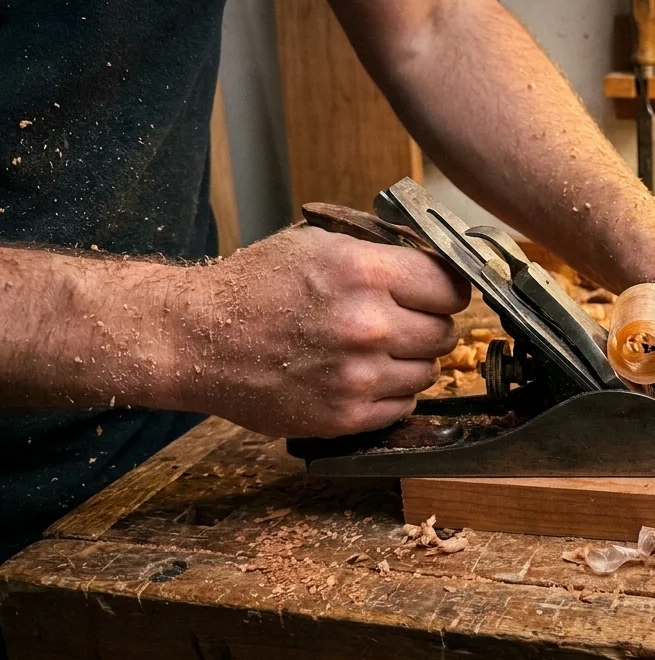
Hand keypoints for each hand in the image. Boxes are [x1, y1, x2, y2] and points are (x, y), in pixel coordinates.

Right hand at [171, 225, 469, 437]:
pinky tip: (362, 376)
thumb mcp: (319, 243)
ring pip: (428, 372)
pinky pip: (403, 406)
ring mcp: (358, 375)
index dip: (446, 291)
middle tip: (401, 323)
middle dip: (428, 326)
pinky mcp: (345, 415)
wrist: (197, 339)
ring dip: (410, 362)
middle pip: (445, 333)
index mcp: (364, 273)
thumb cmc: (255, 287)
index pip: (451, 288)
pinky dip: (390, 393)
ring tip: (374, 350)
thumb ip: (381, 253)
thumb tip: (436, 264)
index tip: (438, 296)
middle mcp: (368, 325)